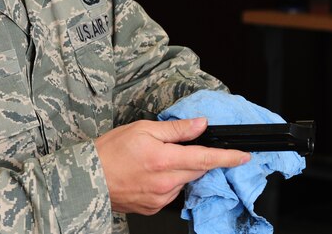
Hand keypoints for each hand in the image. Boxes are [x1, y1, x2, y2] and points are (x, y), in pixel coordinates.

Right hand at [94, 118, 250, 214]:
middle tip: (178, 147)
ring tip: (157, 159)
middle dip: (198, 157)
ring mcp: (160, 198)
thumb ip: (176, 129)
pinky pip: (172, 192)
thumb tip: (200, 124)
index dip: (228, 157)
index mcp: (165, 160)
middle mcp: (166, 183)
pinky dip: (170, 181)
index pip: (205, 158)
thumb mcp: (144, 129)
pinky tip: (152, 173)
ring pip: (185, 181)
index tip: (243, 156)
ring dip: (181, 169)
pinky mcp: (154, 208)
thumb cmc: (111, 151)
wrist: (88, 178)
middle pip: (198, 169)